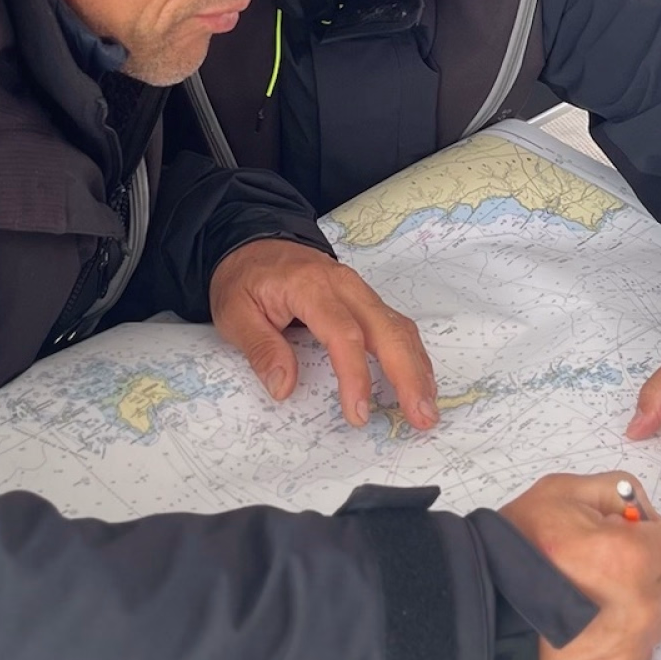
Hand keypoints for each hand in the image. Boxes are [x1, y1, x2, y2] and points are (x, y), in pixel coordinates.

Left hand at [210, 239, 439, 430]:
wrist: (255, 241)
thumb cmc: (245, 278)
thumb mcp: (234, 312)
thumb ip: (260, 349)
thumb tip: (283, 388)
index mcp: (311, 287)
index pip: (344, 334)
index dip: (356, 376)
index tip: (358, 414)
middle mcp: (345, 286)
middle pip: (388, 330)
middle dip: (408, 376)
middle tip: (421, 418)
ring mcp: (360, 291)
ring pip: (400, 328)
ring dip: (417, 369)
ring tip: (426, 409)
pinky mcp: (365, 300)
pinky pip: (396, 327)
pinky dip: (412, 356)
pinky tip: (419, 383)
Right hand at [496, 470, 660, 659]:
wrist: (476, 614)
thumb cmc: (515, 549)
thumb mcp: (560, 492)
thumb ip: (617, 491)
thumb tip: (644, 513)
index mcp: (634, 557)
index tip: (654, 538)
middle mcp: (643, 607)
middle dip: (651, 569)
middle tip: (603, 566)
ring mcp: (633, 649)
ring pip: (656, 619)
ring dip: (635, 606)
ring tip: (585, 601)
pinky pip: (635, 652)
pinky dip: (616, 640)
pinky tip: (578, 630)